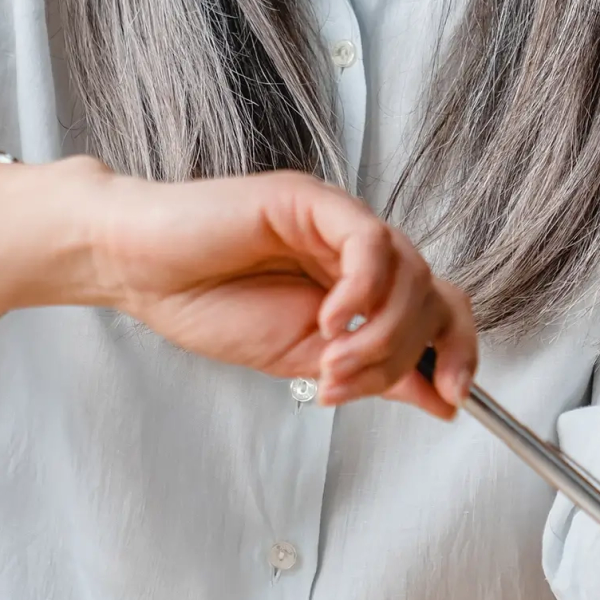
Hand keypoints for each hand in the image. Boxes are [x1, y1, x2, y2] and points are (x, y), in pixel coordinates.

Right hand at [0, 159, 475, 417]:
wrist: (138, 270)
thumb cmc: (207, 305)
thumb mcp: (304, 360)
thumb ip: (374, 373)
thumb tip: (442, 399)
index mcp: (361, 286)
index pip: (440, 308)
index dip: (461, 349)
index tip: (456, 396)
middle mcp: (358, 250)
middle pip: (434, 294)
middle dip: (405, 353)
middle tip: (347, 383)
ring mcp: (337, 221)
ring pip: (409, 273)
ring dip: (379, 333)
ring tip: (330, 361)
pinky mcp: (310, 200)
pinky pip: (370, 241)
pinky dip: (363, 289)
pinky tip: (330, 318)